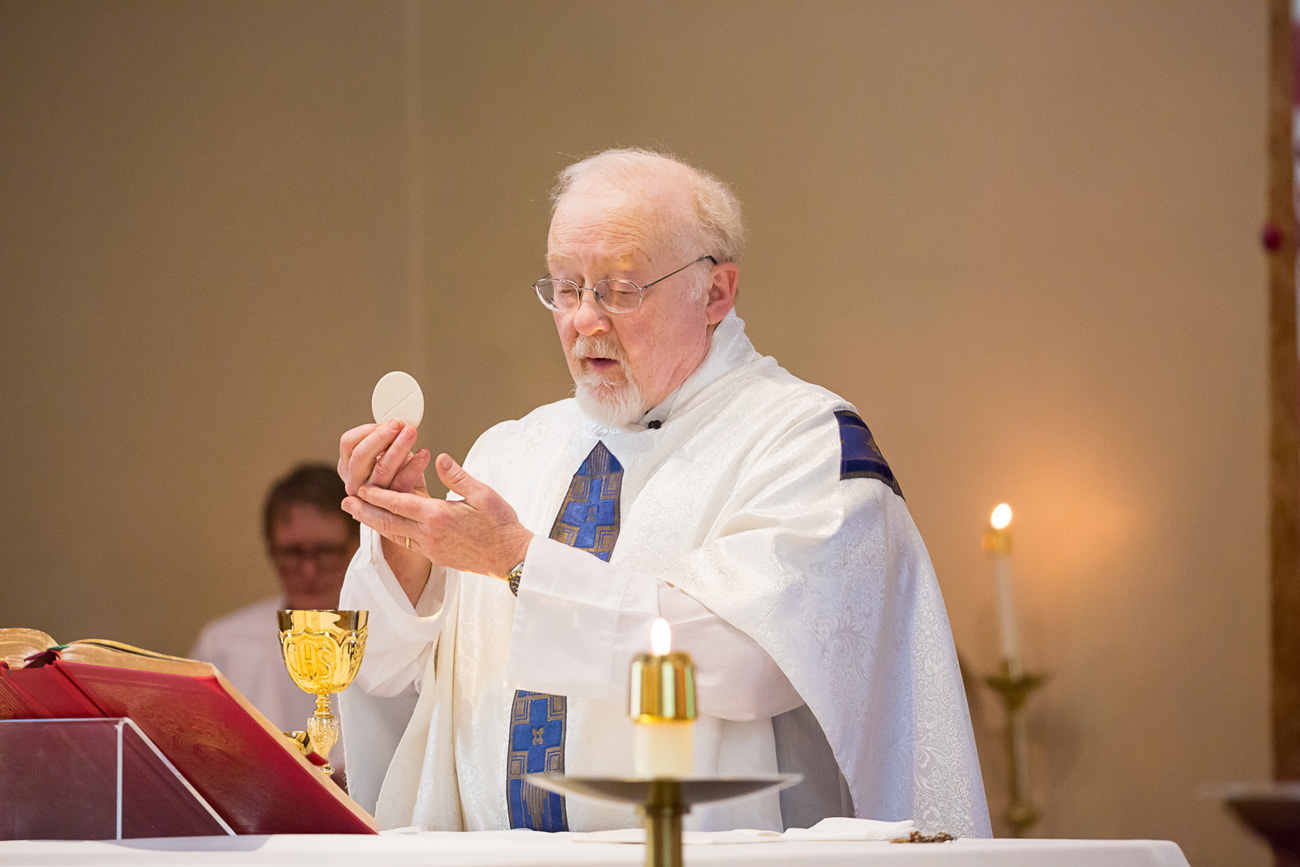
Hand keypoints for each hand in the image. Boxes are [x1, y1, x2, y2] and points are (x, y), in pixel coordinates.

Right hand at [338, 419, 429, 496]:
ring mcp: (371, 496)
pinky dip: (415, 465)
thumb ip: (387, 441)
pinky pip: (402, 481)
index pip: (348, 443)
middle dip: (382, 436)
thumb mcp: (387, 456)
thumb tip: (398, 422)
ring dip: (399, 447)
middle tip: (399, 424)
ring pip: (382, 468)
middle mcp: (355, 482)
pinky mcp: (392, 505)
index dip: (368, 430)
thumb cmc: (399, 477)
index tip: (387, 422)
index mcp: (349, 467)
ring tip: (411, 433)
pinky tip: (424, 453)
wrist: (413, 509)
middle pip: (361, 455)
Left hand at [343, 453, 532, 581]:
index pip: (399, 502)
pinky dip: (394, 533)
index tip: (360, 488)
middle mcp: (429, 534)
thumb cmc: (500, 524)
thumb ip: (457, 476)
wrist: (510, 557)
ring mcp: (431, 549)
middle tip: (346, 503)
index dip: (377, 495)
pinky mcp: (437, 557)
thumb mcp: (482, 494)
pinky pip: (407, 544)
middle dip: (365, 512)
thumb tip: (439, 458)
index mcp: (437, 515)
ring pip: (395, 535)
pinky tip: (390, 528)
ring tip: (360, 515)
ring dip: (376, 524)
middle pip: (388, 522)